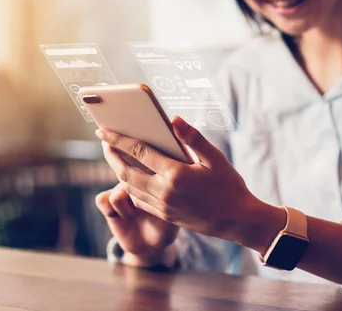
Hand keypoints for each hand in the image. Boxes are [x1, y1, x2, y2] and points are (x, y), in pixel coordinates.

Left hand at [97, 117, 285, 253]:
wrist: (237, 221)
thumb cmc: (230, 187)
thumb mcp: (215, 159)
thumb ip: (193, 138)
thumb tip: (174, 120)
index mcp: (176, 174)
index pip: (139, 152)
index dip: (118, 139)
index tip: (104, 130)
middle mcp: (164, 192)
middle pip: (125, 173)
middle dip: (111, 156)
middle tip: (104, 142)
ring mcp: (163, 207)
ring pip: (130, 188)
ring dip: (118, 172)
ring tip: (115, 158)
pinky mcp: (166, 216)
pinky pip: (140, 201)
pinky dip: (130, 188)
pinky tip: (132, 179)